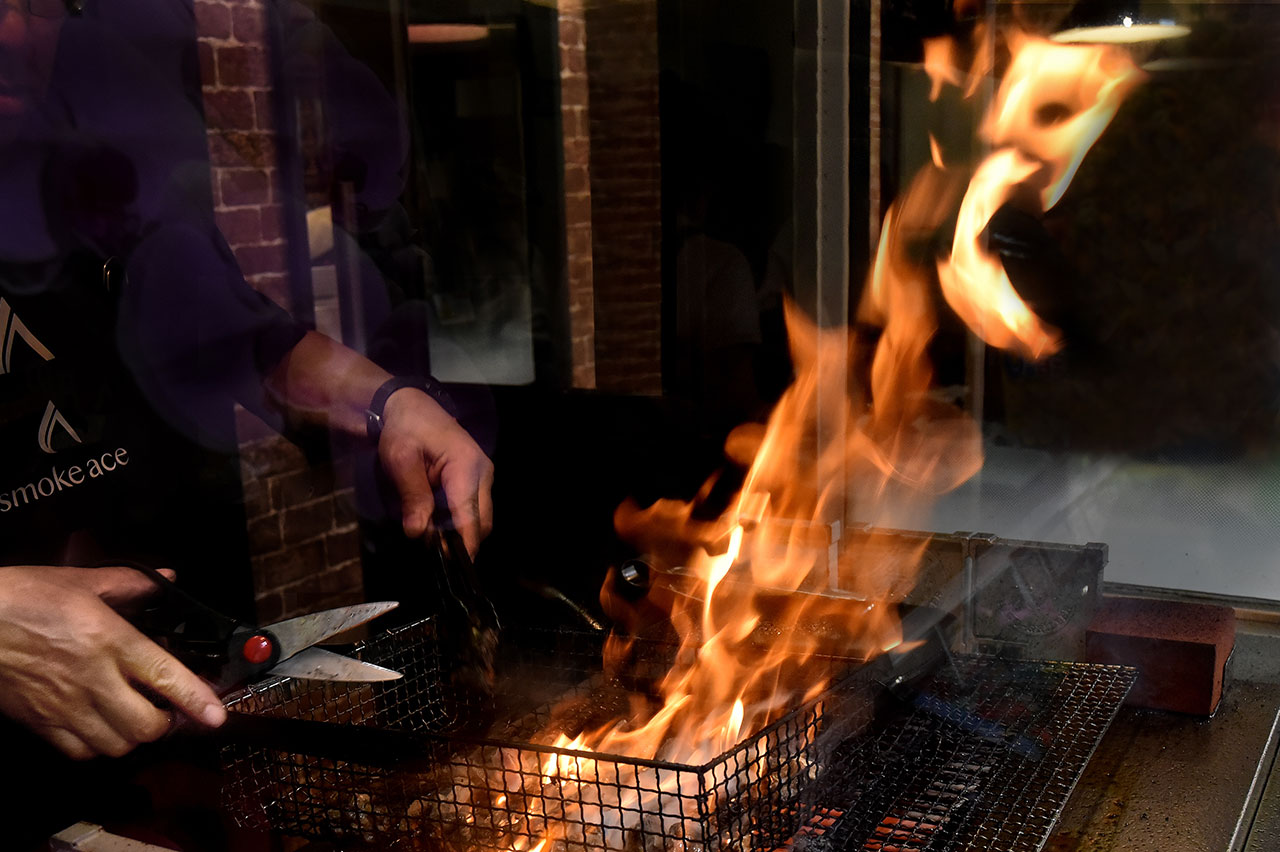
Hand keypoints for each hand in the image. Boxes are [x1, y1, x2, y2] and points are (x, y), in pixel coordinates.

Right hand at [0, 565, 226, 758]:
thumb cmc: (21, 598)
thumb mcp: (81, 581)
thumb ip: (131, 584)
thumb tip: (165, 580)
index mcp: (109, 640)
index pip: (164, 676)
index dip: (197, 699)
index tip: (218, 714)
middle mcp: (91, 678)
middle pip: (146, 725)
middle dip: (166, 722)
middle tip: (168, 707)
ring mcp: (65, 705)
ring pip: (117, 745)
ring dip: (133, 735)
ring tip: (134, 716)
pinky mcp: (40, 723)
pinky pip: (80, 752)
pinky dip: (98, 746)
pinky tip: (99, 725)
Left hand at [377, 387, 493, 556]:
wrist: (409, 406)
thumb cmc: (404, 429)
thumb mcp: (400, 460)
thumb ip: (412, 496)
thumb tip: (418, 533)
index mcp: (467, 466)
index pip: (469, 516)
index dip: (461, 545)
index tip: (450, 565)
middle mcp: (483, 472)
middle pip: (481, 522)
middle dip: (461, 543)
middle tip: (434, 555)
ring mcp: (483, 475)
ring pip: (480, 518)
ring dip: (459, 533)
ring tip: (433, 541)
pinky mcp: (477, 479)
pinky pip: (473, 508)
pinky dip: (457, 521)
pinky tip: (437, 525)